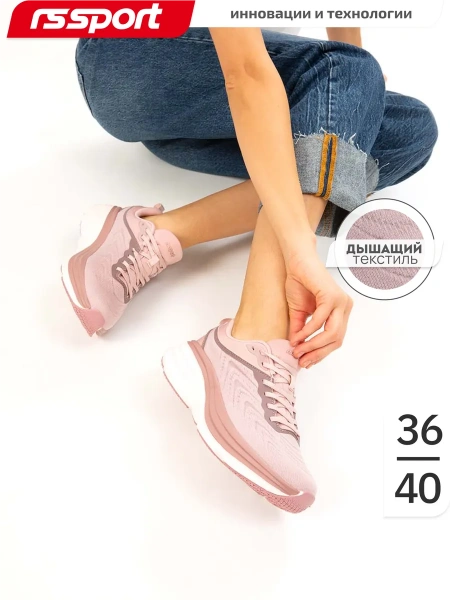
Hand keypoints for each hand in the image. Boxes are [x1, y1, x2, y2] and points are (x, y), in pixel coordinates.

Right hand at [285, 249, 352, 367]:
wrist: (297, 261)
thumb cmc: (300, 281)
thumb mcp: (298, 313)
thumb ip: (300, 330)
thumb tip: (296, 348)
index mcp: (340, 312)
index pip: (335, 340)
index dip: (321, 353)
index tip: (305, 361)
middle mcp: (345, 307)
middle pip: (336, 340)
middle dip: (317, 353)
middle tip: (301, 360)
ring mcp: (341, 302)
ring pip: (332, 333)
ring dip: (313, 345)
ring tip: (298, 350)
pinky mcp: (332, 296)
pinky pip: (321, 320)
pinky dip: (308, 331)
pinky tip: (298, 336)